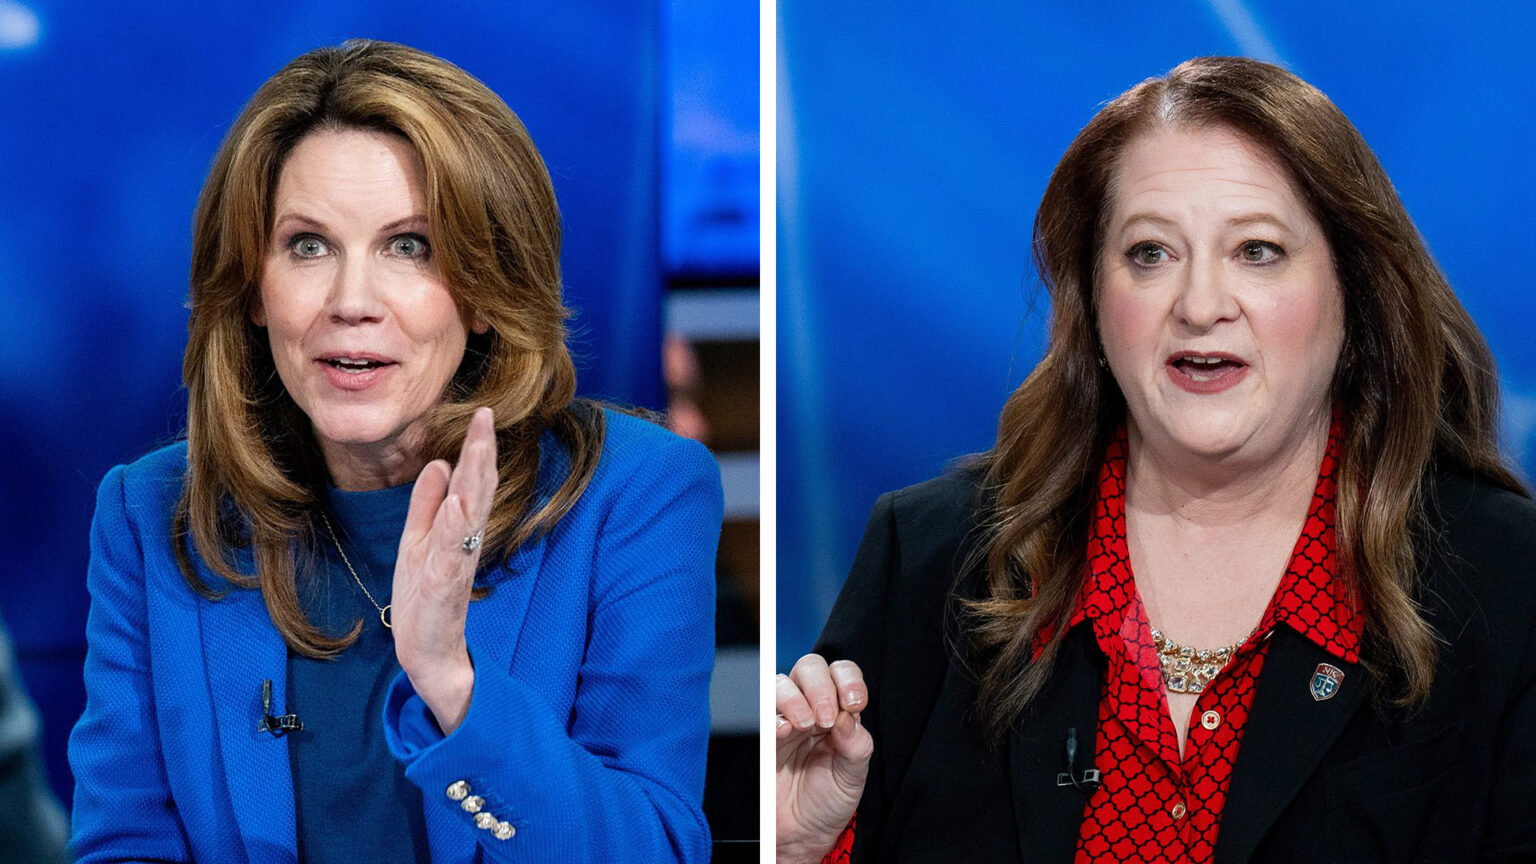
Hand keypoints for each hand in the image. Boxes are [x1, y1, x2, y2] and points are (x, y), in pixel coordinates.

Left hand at [392, 406, 497, 734]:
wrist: (427, 653)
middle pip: (477, 493)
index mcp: (456, 530)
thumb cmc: (424, 600)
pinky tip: (456, 508)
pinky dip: (454, 531)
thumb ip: (427, 505)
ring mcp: (455, 565)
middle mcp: (462, 543)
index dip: (478, 449)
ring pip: (469, 518)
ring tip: (476, 451)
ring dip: (474, 484)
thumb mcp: (417, 542)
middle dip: (481, 455)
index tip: (483, 413)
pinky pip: (452, 556)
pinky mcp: (444, 590)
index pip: (473, 483)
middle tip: (486, 418)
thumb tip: (439, 464)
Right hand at [776, 654, 871, 863]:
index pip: (842, 674)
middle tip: (826, 717)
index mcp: (839, 711)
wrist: (800, 834)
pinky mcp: (762, 734)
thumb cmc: (827, 801)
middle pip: (810, 668)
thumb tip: (849, 717)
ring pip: (782, 682)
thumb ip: (856, 744)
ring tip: (804, 725)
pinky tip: (783, 732)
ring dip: (795, 699)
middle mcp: (811, 708)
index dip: (848, 680)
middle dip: (820, 686)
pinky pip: (762, 711)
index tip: (853, 703)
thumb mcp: (853, 775)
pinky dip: (773, 715)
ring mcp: (784, 719)